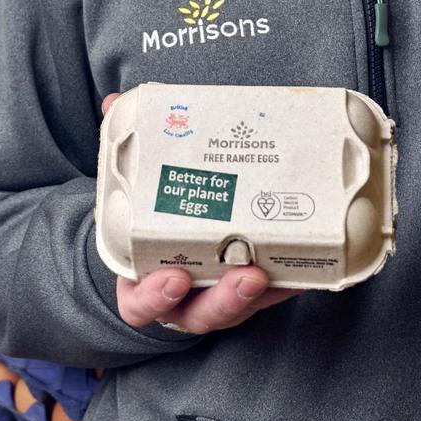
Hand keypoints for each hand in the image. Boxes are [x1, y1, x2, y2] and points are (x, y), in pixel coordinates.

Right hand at [101, 93, 296, 333]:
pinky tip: (305, 265)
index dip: (155, 297)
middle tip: (247, 275)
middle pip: (201, 314)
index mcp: (144, 282)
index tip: (174, 277)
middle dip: (225, 299)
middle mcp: (182, 301)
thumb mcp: (133, 191)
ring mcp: (218, 299)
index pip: (141, 303)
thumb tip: (114, 105)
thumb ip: (124, 151)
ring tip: (278, 268)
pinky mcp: (252, 293)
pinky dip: (289, 283)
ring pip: (239, 309)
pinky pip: (273, 295)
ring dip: (260, 293)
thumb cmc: (150, 223)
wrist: (170, 247)